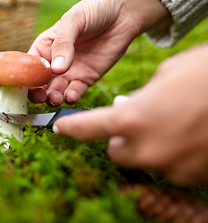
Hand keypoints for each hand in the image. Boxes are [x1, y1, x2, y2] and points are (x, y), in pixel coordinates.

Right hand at [28, 0, 170, 105]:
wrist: (125, 13)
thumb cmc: (95, 10)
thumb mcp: (74, 20)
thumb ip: (63, 43)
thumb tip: (57, 69)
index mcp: (46, 46)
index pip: (29, 64)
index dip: (26, 75)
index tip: (27, 83)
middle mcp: (55, 61)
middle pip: (40, 83)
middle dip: (38, 92)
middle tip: (41, 96)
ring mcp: (70, 72)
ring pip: (56, 91)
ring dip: (53, 97)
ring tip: (56, 97)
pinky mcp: (87, 78)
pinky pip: (75, 92)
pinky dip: (71, 97)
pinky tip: (71, 96)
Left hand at [53, 44, 207, 187]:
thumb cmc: (206, 76)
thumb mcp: (167, 76)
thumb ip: (139, 97)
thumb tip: (125, 107)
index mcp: (134, 119)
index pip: (89, 128)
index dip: (72, 128)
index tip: (60, 128)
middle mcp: (147, 149)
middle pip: (116, 151)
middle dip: (122, 138)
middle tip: (139, 120)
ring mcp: (171, 167)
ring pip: (145, 160)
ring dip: (151, 145)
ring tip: (174, 124)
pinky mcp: (193, 178)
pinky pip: (172, 167)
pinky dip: (175, 154)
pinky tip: (191, 135)